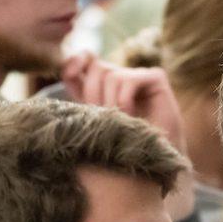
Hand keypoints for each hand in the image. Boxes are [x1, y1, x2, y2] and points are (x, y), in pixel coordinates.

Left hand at [61, 53, 184, 150]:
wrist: (156, 160)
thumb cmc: (124, 146)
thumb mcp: (94, 120)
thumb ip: (81, 96)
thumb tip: (66, 70)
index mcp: (104, 86)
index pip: (83, 62)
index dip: (73, 61)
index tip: (68, 73)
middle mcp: (122, 77)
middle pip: (97, 67)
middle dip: (93, 92)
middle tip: (101, 116)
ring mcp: (140, 75)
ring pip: (111, 75)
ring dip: (110, 102)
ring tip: (120, 123)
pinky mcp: (156, 78)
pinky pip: (130, 80)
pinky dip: (124, 101)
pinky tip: (131, 119)